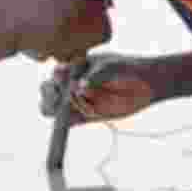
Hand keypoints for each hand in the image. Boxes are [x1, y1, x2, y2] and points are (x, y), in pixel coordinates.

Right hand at [39, 53, 155, 124]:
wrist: (145, 83)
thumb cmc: (126, 69)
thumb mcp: (111, 68)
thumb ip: (95, 77)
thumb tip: (79, 88)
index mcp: (74, 67)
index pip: (55, 74)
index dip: (56, 78)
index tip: (62, 80)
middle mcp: (70, 83)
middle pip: (47, 91)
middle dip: (49, 95)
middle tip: (60, 98)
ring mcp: (75, 101)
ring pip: (52, 108)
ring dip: (56, 109)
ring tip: (71, 109)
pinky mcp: (83, 116)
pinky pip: (67, 122)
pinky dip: (64, 123)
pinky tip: (73, 120)